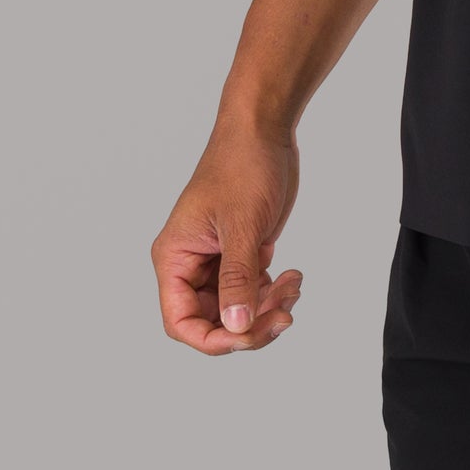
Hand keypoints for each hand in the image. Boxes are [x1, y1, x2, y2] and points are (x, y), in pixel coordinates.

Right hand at [151, 116, 304, 354]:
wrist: (264, 130)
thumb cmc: (243, 165)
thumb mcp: (241, 224)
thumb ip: (237, 278)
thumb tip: (237, 327)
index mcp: (175, 258)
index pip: (181, 322)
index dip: (213, 339)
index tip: (248, 335)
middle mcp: (191, 264)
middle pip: (213, 322)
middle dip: (250, 324)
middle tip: (286, 313)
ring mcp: (217, 260)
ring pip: (237, 309)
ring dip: (267, 308)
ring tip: (294, 286)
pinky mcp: (241, 253)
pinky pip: (253, 290)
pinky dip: (274, 292)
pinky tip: (294, 276)